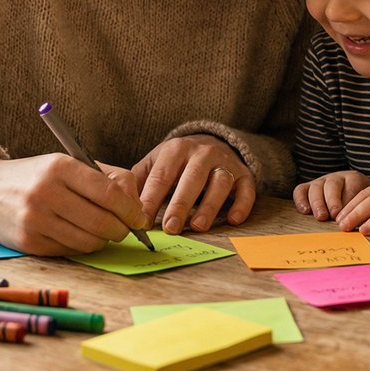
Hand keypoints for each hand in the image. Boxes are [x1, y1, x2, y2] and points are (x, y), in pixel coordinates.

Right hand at [0, 154, 148, 255]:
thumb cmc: (37, 176)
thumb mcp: (67, 164)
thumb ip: (106, 177)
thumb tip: (137, 205)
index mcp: (59, 167)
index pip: (109, 192)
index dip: (131, 209)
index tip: (139, 217)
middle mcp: (46, 193)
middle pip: (102, 221)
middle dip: (121, 229)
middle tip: (123, 228)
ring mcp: (35, 220)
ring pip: (89, 241)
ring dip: (102, 240)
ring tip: (100, 230)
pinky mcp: (29, 243)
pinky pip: (70, 251)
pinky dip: (81, 246)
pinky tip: (77, 235)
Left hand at [132, 135, 253, 233]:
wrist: (212, 142)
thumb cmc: (177, 160)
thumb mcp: (155, 162)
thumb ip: (139, 180)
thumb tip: (122, 204)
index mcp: (176, 149)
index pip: (162, 176)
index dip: (151, 199)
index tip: (141, 220)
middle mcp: (202, 153)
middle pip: (192, 178)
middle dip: (180, 204)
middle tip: (170, 227)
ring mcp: (225, 163)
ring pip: (220, 182)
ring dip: (210, 205)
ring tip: (198, 226)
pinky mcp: (244, 174)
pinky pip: (247, 189)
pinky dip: (242, 204)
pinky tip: (233, 219)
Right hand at [293, 170, 369, 220]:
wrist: (352, 194)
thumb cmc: (360, 204)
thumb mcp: (367, 204)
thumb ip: (365, 210)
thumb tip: (361, 223)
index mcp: (354, 179)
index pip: (351, 187)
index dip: (348, 201)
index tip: (347, 216)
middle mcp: (336, 178)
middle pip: (332, 186)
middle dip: (332, 201)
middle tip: (333, 216)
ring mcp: (321, 181)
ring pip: (316, 187)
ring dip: (318, 203)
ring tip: (321, 217)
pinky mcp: (308, 187)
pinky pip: (300, 190)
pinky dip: (301, 200)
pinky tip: (305, 211)